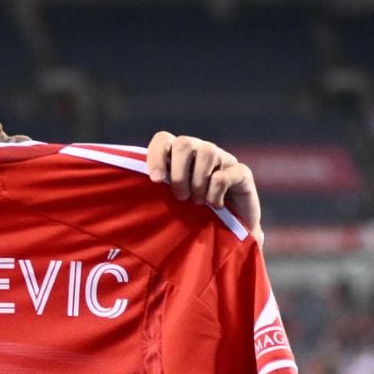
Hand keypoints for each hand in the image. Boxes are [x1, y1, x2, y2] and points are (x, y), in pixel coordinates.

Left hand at [145, 131, 263, 245]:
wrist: (232, 234)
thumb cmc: (195, 217)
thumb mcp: (171, 203)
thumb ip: (156, 191)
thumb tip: (131, 188)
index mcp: (180, 155)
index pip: (164, 139)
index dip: (156, 155)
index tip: (155, 180)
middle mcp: (201, 151)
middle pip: (184, 143)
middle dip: (178, 173)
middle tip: (180, 197)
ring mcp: (223, 159)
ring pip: (207, 153)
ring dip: (198, 182)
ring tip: (198, 202)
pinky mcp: (242, 172)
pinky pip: (225, 175)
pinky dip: (215, 192)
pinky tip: (216, 206)